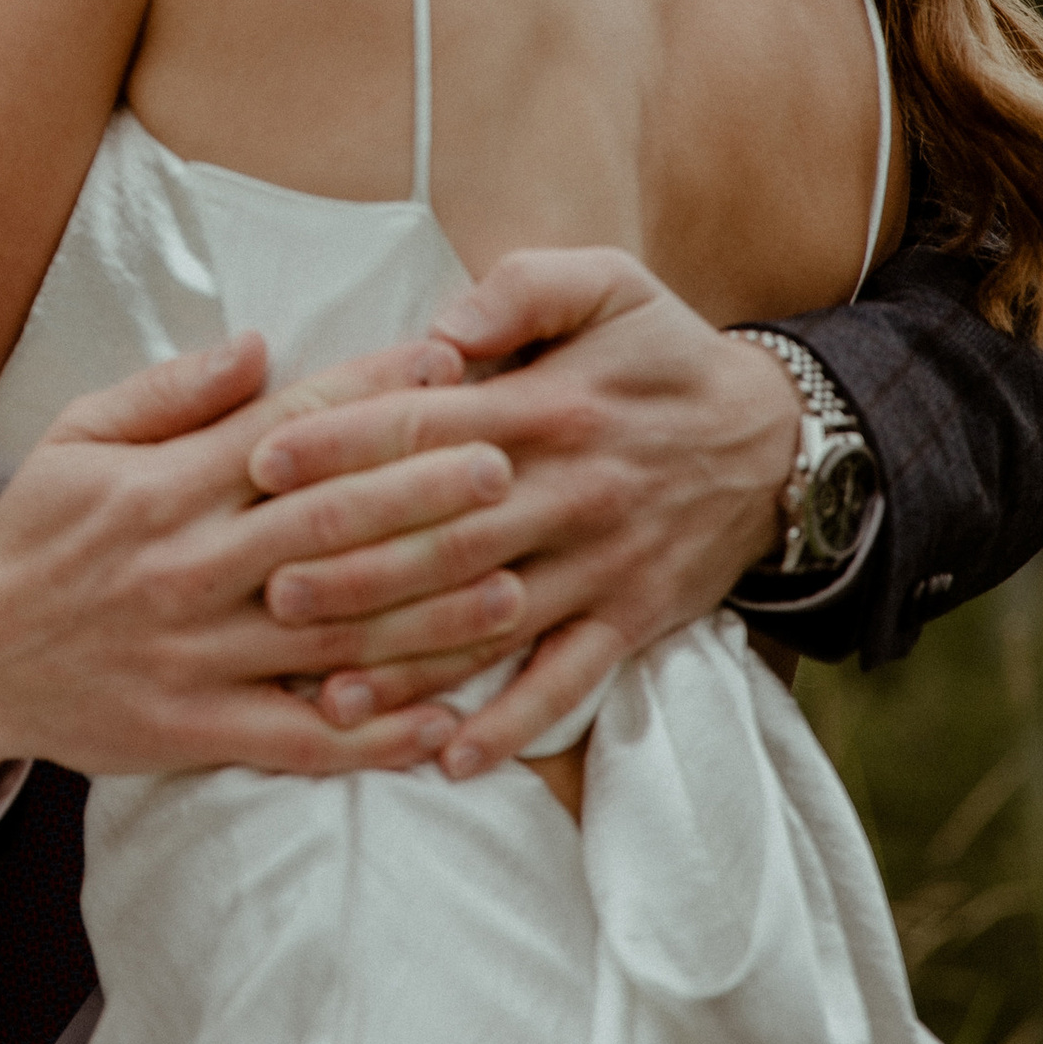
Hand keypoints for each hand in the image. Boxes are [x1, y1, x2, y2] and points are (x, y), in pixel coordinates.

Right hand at [0, 328, 539, 807]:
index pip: (289, 431)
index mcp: (163, 488)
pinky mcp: (194, 729)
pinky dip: (374, 737)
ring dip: (428, 614)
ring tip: (513, 589)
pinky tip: (445, 724)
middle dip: (424, 492)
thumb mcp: (79, 436)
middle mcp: (186, 568)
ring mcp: (194, 655)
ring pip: (331, 634)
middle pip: (327, 526)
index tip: (445, 364)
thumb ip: (173, 392)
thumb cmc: (37, 535)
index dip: (371, 394)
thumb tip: (260, 345)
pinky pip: (299, 739)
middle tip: (507, 464)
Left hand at [245, 248, 799, 777]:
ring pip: (490, 622)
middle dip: (352, 567)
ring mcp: (600, 565)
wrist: (780, 442)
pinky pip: (567, 681)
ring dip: (410, 664)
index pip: (428, 427)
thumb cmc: (665, 354)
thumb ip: (522, 289)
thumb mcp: (610, 284)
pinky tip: (449, 759)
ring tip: (327, 695)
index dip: (342, 444)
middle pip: (445, 537)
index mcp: (549, 406)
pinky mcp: (630, 620)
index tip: (262, 463)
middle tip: (267, 591)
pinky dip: (512, 723)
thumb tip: (442, 327)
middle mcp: (570, 492)